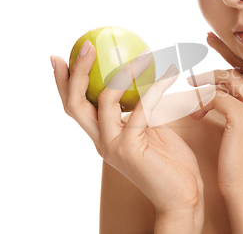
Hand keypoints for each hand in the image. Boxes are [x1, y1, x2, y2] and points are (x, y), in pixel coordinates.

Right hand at [52, 42, 203, 217]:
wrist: (182, 196)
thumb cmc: (170, 162)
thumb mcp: (151, 130)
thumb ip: (139, 112)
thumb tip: (140, 82)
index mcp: (103, 136)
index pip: (76, 106)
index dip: (64, 82)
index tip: (60, 56)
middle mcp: (102, 141)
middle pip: (74, 103)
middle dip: (75, 72)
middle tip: (85, 45)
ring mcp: (113, 145)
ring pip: (103, 101)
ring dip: (120, 72)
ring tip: (139, 53)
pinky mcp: (130, 147)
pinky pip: (141, 108)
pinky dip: (154, 86)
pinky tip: (169, 72)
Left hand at [187, 33, 242, 203]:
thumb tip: (230, 82)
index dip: (240, 51)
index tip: (222, 39)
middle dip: (224, 49)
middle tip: (207, 37)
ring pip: (226, 77)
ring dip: (205, 79)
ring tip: (190, 83)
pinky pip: (214, 97)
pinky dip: (201, 102)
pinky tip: (195, 114)